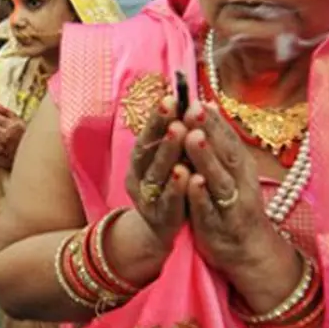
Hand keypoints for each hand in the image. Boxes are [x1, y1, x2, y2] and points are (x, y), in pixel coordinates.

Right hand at [123, 95, 189, 260]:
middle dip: (162, 128)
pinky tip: (187, 174)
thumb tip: (188, 100)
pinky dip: (177, 188)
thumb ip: (175, 135)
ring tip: (181, 132)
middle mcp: (139, 176)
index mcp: (140, 160)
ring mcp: (148, 198)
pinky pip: (169, 202)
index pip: (148, 135)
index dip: (158, 117)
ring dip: (168, 152)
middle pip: (148, 151)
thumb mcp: (169, 160)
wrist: (160, 229)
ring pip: (157, 173)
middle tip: (175, 109)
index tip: (171, 97)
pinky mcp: (160, 218)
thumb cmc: (169, 187)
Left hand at [181, 102, 287, 285]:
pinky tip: (192, 182)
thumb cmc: (235, 203)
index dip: (211, 119)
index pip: (226, 138)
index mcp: (240, 166)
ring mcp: (231, 205)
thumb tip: (208, 105)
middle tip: (192, 109)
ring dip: (206, 159)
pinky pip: (209, 211)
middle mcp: (240, 182)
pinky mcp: (219, 227)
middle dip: (209, 131)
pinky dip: (201, 196)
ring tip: (192, 138)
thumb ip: (219, 141)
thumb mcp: (230, 170)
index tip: (195, 98)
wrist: (249, 250)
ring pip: (219, 180)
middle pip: (225, 153)